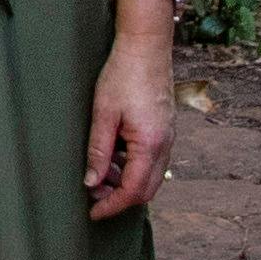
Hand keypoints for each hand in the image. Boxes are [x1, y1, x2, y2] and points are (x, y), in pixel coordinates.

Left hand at [83, 16, 173, 218]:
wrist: (146, 46)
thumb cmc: (123, 74)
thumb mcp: (103, 113)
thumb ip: (98, 151)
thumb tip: (92, 183)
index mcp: (150, 144)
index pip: (133, 191)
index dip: (112, 206)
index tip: (93, 213)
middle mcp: (165, 144)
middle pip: (147, 190)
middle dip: (120, 198)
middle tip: (93, 195)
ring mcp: (168, 137)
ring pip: (151, 176)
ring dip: (126, 182)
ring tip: (98, 174)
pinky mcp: (165, 129)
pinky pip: (152, 160)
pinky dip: (133, 167)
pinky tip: (113, 157)